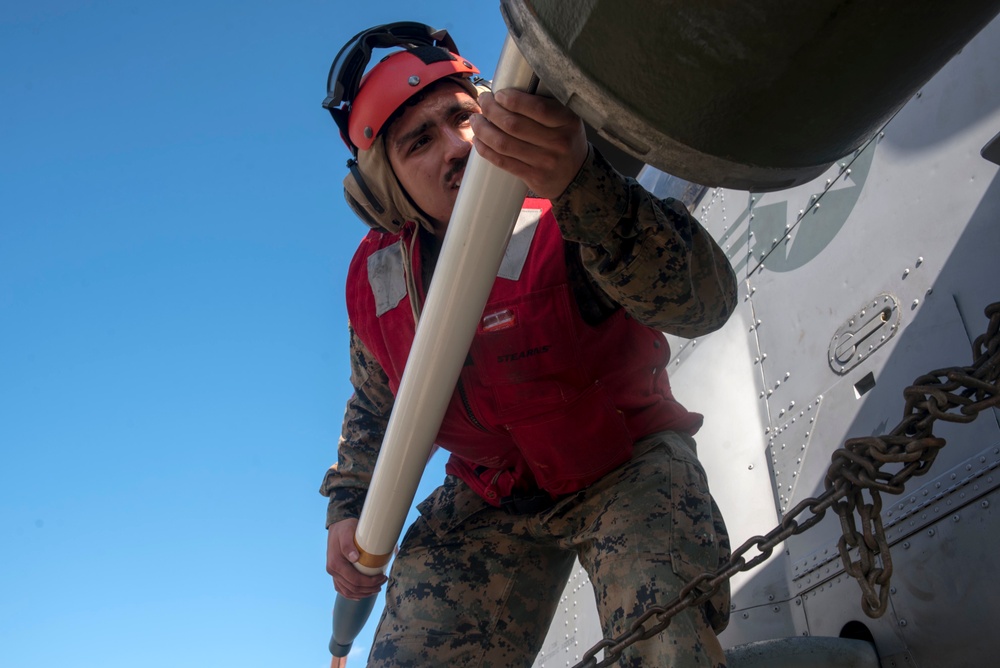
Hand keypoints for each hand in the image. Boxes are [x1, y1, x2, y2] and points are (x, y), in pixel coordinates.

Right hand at [326, 518, 386, 599]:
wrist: (338, 525)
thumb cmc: (345, 528)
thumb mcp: (347, 533)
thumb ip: (349, 545)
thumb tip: (354, 558)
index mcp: (336, 564)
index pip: (354, 580)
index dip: (370, 582)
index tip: (382, 577)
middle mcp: (332, 570)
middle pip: (352, 588)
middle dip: (369, 588)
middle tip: (382, 582)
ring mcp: (333, 573)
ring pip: (347, 591)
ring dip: (362, 593)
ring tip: (375, 589)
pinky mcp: (335, 572)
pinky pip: (341, 588)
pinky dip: (351, 594)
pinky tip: (360, 595)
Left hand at [471, 89, 587, 198]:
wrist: (578, 176)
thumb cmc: (565, 139)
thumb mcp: (566, 119)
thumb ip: (544, 105)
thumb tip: (505, 93)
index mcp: (567, 121)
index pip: (537, 108)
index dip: (512, 100)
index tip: (499, 94)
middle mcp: (558, 142)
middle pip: (513, 125)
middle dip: (491, 110)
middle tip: (483, 101)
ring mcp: (545, 162)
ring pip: (504, 144)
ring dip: (483, 130)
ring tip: (476, 120)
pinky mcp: (534, 177)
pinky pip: (503, 162)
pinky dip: (486, 150)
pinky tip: (479, 140)